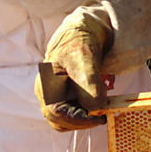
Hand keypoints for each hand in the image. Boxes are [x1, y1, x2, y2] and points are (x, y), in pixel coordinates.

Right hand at [34, 0, 150, 130]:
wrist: (87, 30)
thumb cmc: (81, 40)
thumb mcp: (84, 57)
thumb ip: (87, 83)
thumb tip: (94, 108)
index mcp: (45, 84)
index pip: (56, 113)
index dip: (78, 120)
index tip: (100, 117)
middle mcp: (48, 93)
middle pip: (60, 121)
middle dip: (83, 120)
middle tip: (105, 115)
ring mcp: (57, 96)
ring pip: (68, 120)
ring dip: (86, 118)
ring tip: (103, 108)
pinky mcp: (68, 96)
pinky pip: (76, 113)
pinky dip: (89, 113)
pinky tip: (101, 103)